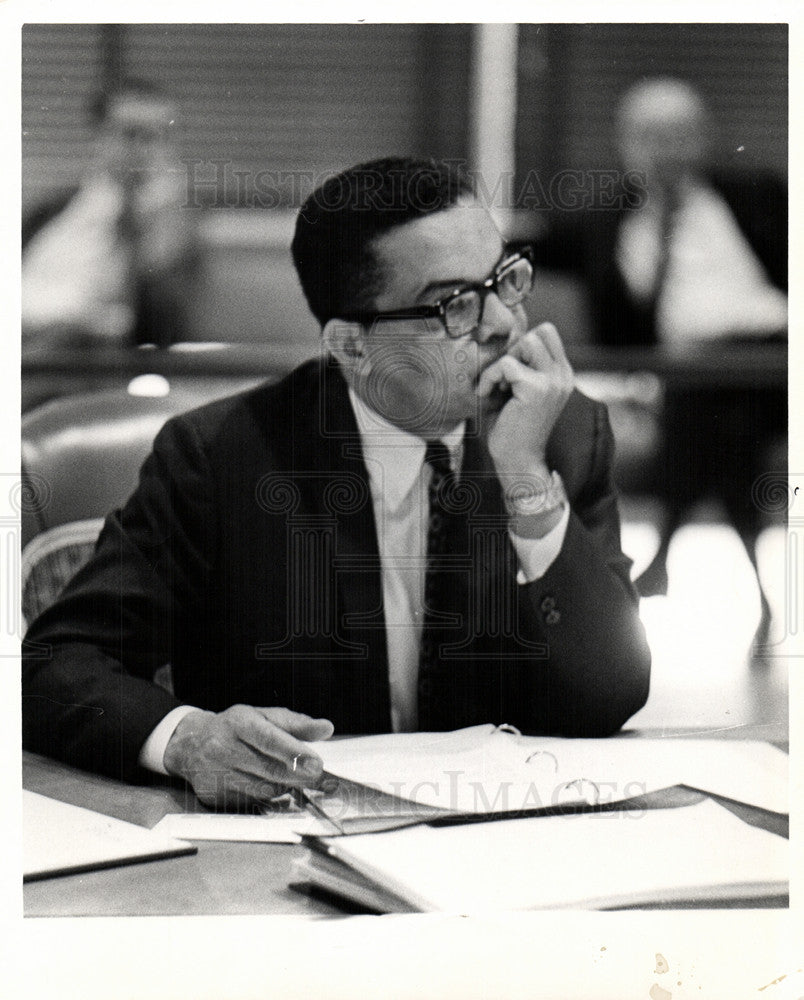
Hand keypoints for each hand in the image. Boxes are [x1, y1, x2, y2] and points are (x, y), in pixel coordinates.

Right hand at [162, 705, 333, 808]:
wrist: (191, 744)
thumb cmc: (235, 728)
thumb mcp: (263, 716)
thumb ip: (296, 724)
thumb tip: (326, 728)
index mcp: (239, 723)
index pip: (269, 739)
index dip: (294, 753)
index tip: (316, 763)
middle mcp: (224, 748)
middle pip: (268, 769)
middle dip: (297, 774)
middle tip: (316, 775)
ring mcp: (217, 774)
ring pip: (263, 789)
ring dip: (284, 786)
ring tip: (290, 776)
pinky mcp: (215, 797)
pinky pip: (251, 802)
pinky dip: (267, 796)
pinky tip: (268, 785)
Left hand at [476, 322, 573, 480]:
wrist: (518, 461)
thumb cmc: (513, 429)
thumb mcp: (521, 391)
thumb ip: (523, 366)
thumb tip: (505, 341)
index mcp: (562, 375)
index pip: (548, 333)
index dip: (524, 344)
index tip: (509, 371)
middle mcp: (563, 376)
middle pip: (541, 331)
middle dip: (516, 349)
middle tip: (504, 378)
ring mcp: (553, 381)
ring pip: (526, 342)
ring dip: (504, 361)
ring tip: (498, 387)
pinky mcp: (537, 389)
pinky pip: (506, 364)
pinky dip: (490, 377)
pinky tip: (487, 395)